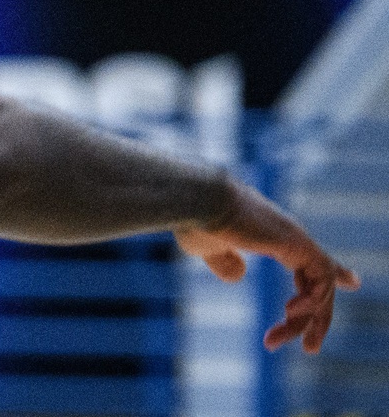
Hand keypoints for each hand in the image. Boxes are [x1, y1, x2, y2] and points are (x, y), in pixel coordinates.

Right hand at [176, 178, 359, 352]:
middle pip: (316, 281)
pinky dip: (314, 300)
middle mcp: (287, 235)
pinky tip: (291, 313)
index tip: (353, 282)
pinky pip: (323, 278)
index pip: (307, 257)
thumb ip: (223, 261)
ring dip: (311, 319)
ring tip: (284, 340)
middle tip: (308, 348)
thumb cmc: (196, 221)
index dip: (330, 273)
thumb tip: (238, 276)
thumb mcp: (207, 248)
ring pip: (322, 285)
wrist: (198, 201)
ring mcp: (295, 237)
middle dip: (315, 318)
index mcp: (266, 234)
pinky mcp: (299, 242)